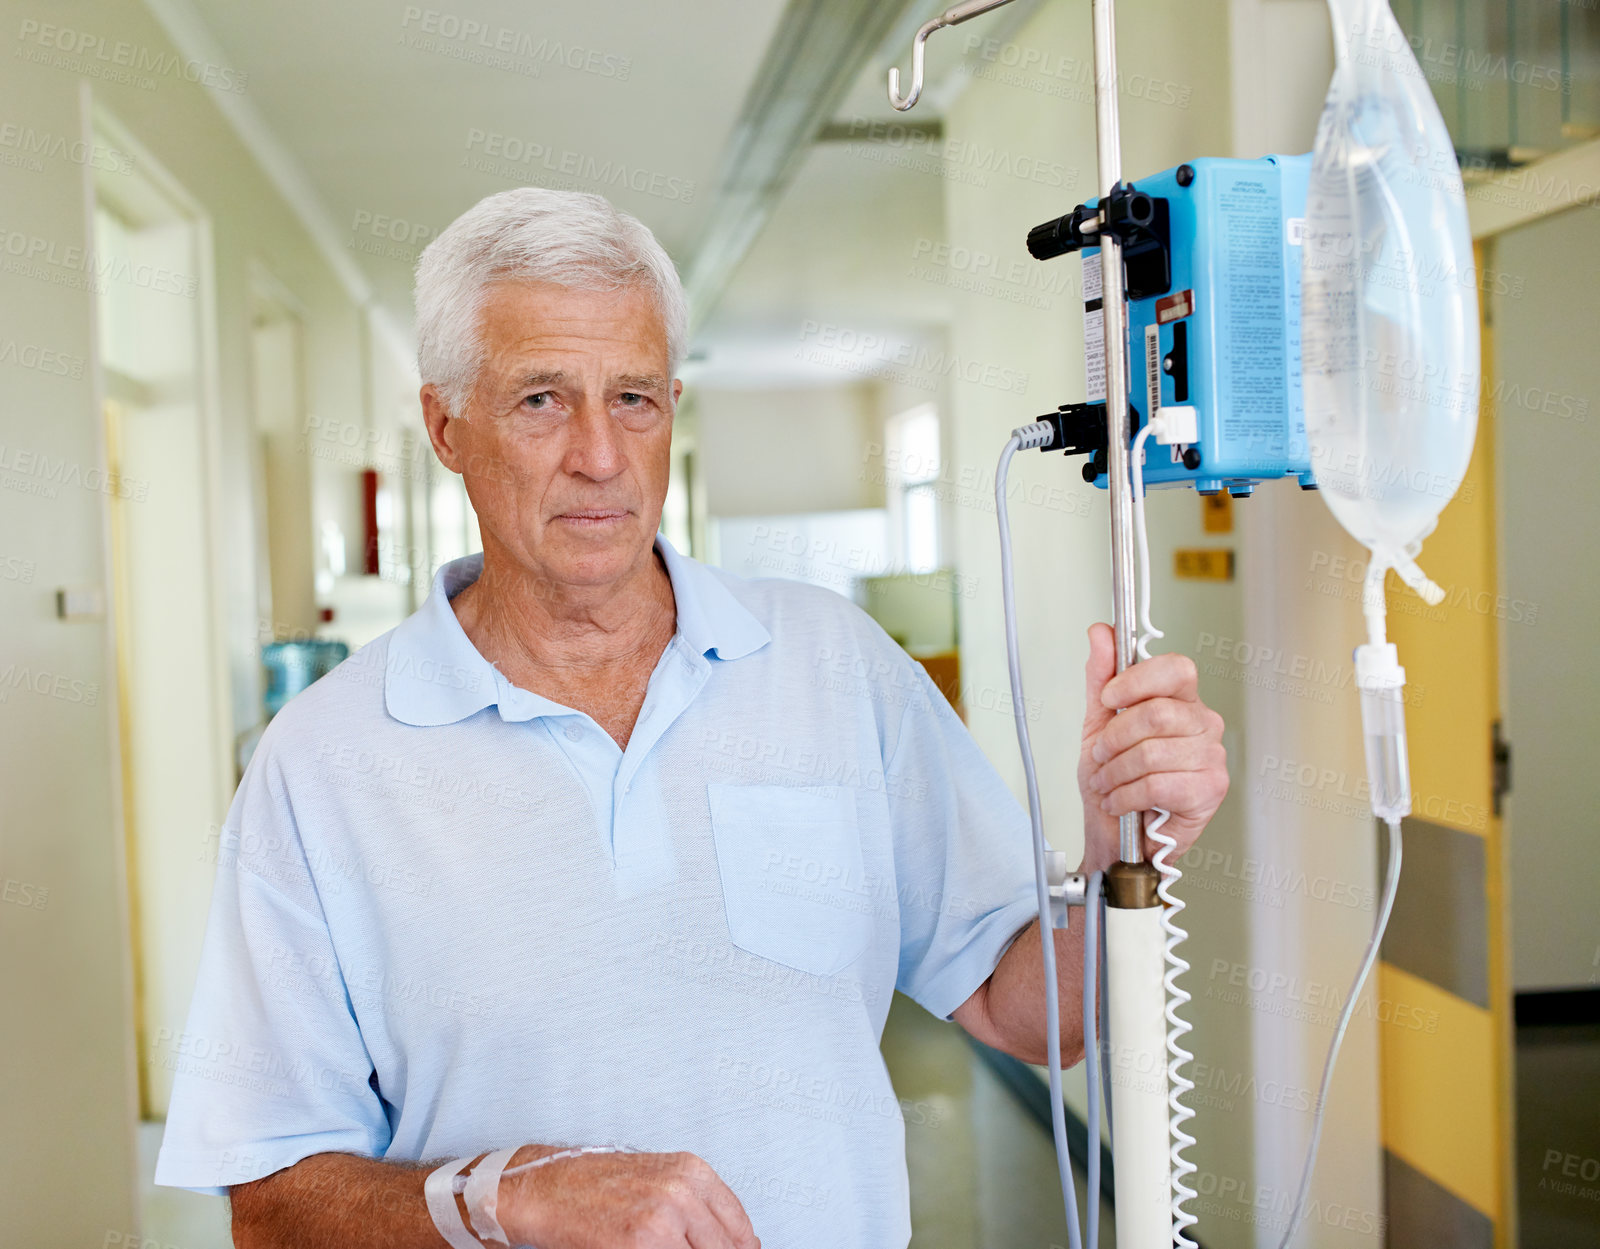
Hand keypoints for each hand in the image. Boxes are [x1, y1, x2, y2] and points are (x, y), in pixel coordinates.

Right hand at [500, 1148, 759, 1248]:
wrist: (545, 1188)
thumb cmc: (597, 1184)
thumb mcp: (660, 1180)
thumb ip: (698, 1208)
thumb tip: (736, 1242)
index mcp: (693, 1172)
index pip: (740, 1229)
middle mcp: (682, 1193)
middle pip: (725, 1248)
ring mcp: (662, 1221)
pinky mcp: (639, 1245)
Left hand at [1077, 623, 1227, 873]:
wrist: (1115, 836)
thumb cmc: (1114, 781)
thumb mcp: (1098, 724)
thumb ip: (1101, 677)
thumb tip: (1100, 632)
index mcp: (1181, 701)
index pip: (1175, 668)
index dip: (1136, 680)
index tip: (1108, 698)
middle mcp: (1204, 723)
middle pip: (1157, 713)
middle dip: (1115, 738)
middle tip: (1102, 754)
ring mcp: (1212, 756)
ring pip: (1152, 752)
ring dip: (1116, 772)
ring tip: (1109, 783)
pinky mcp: (1211, 790)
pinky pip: (1159, 784)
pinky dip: (1127, 795)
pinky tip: (1121, 801)